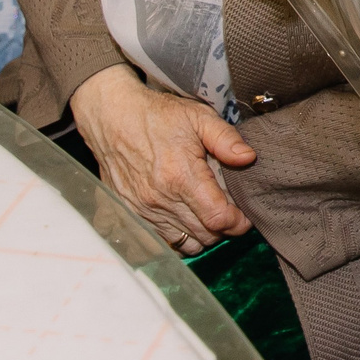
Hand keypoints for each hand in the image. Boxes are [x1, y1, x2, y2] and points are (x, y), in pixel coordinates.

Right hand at [68, 65, 256, 253]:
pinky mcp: (131, 214)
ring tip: (207, 214)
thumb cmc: (156, 116)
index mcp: (181, 177)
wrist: (111, 117)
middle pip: (205, 236)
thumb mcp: (198, 116)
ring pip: (186, 244)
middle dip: (224, 229)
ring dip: (203, 235)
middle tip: (229, 210)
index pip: (218, 218)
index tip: (245, 215)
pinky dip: (179, 237)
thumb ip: (225, 138)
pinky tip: (184, 218)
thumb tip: (248, 158)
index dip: (238, 222)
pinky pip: (162, 242)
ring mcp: (143, 211)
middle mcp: (161, 200)